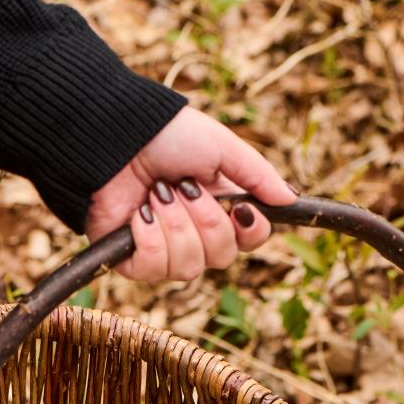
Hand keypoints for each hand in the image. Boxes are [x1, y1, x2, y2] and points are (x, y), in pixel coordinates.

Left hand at [85, 107, 295, 281]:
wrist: (112, 135)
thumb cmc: (165, 134)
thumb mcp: (221, 147)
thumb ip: (258, 175)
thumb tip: (291, 199)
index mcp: (220, 207)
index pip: (251, 240)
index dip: (250, 230)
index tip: (240, 207)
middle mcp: (195, 235)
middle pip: (221, 258)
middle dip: (205, 220)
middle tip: (183, 187)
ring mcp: (164, 251)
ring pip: (189, 267)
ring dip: (175, 225)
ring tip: (156, 194)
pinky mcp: (132, 261)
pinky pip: (155, 269)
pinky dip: (149, 237)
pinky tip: (139, 213)